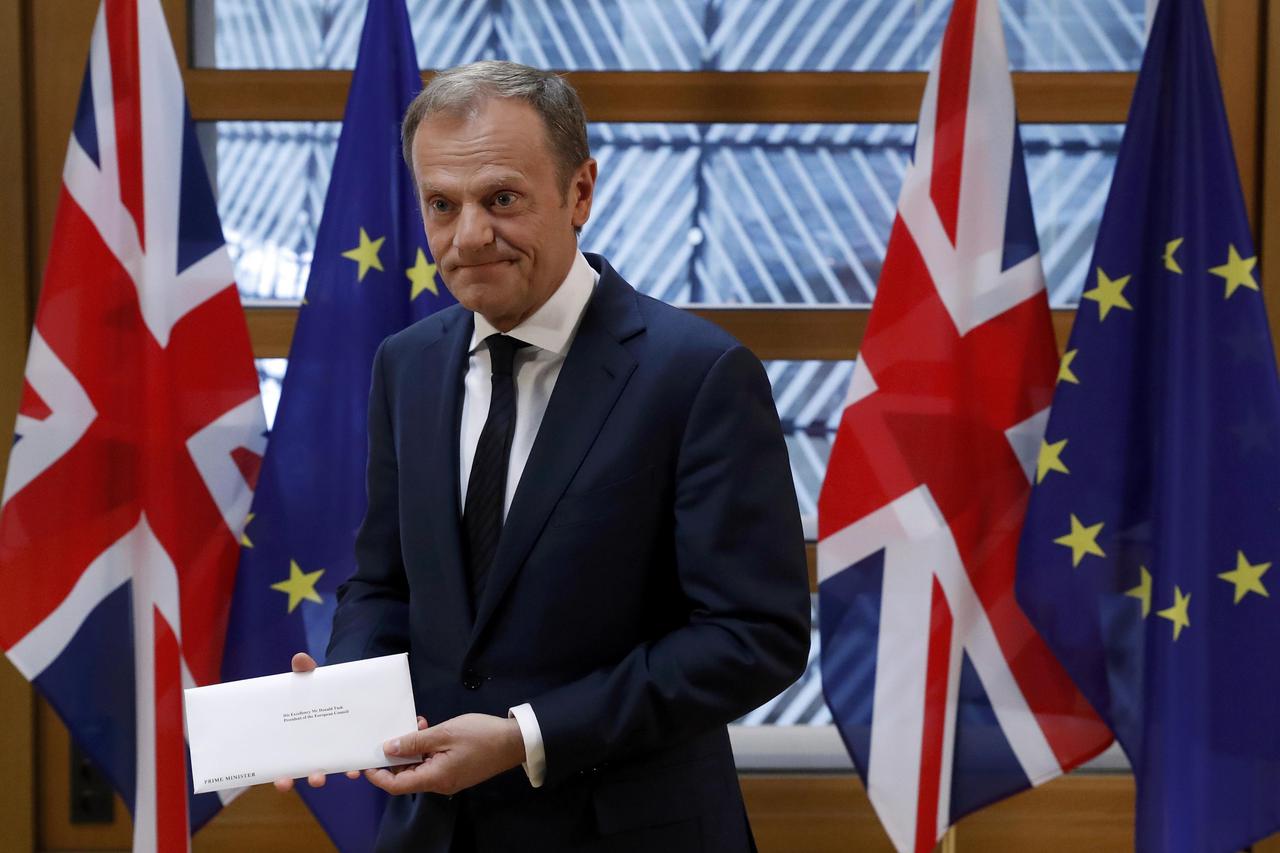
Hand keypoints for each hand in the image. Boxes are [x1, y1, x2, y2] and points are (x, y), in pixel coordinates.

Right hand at [272, 653, 428, 791]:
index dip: (283, 778)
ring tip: (327, 775)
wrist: (345, 692)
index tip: (281, 781)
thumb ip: (305, 673)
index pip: (287, 766)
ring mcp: (335, 754)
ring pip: (332, 771)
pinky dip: (353, 768)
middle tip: (312, 780)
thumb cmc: (321, 692)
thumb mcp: (313, 682)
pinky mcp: (352, 751)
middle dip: (309, 779)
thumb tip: (299, 659)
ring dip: (330, 775)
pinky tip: (356, 770)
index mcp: (300, 742)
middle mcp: (316, 753)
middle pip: (308, 774)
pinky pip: (352, 765)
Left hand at [363, 713, 525, 795]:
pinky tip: (428, 730)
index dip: (377, 774)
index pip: (396, 785)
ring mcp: (448, 778)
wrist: (514, 742)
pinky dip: (425, 749)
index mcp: (435, 778)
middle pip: (405, 776)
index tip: (366, 760)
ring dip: (412, 748)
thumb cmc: (481, 735)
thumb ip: (414, 742)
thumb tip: (388, 749)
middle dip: (395, 755)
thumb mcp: (444, 733)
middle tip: (395, 731)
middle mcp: (439, 783)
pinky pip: (431, 764)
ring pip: (418, 768)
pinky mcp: (455, 771)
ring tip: (417, 724)